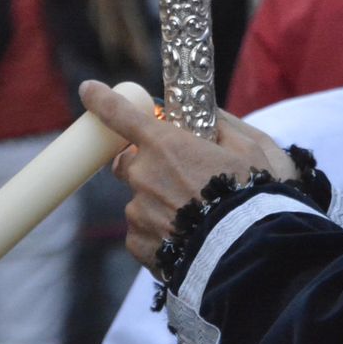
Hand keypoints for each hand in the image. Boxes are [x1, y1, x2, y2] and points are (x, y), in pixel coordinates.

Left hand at [80, 80, 294, 269]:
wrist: (249, 253)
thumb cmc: (253, 196)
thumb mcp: (253, 149)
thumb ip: (225, 128)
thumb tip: (210, 118)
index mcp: (167, 145)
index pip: (121, 115)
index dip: (101, 100)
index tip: (88, 90)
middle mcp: (144, 175)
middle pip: (128, 162)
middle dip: (146, 164)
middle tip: (178, 175)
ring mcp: (138, 212)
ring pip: (141, 200)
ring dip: (161, 203)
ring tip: (198, 219)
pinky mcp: (139, 244)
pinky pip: (143, 231)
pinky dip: (160, 232)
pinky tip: (188, 238)